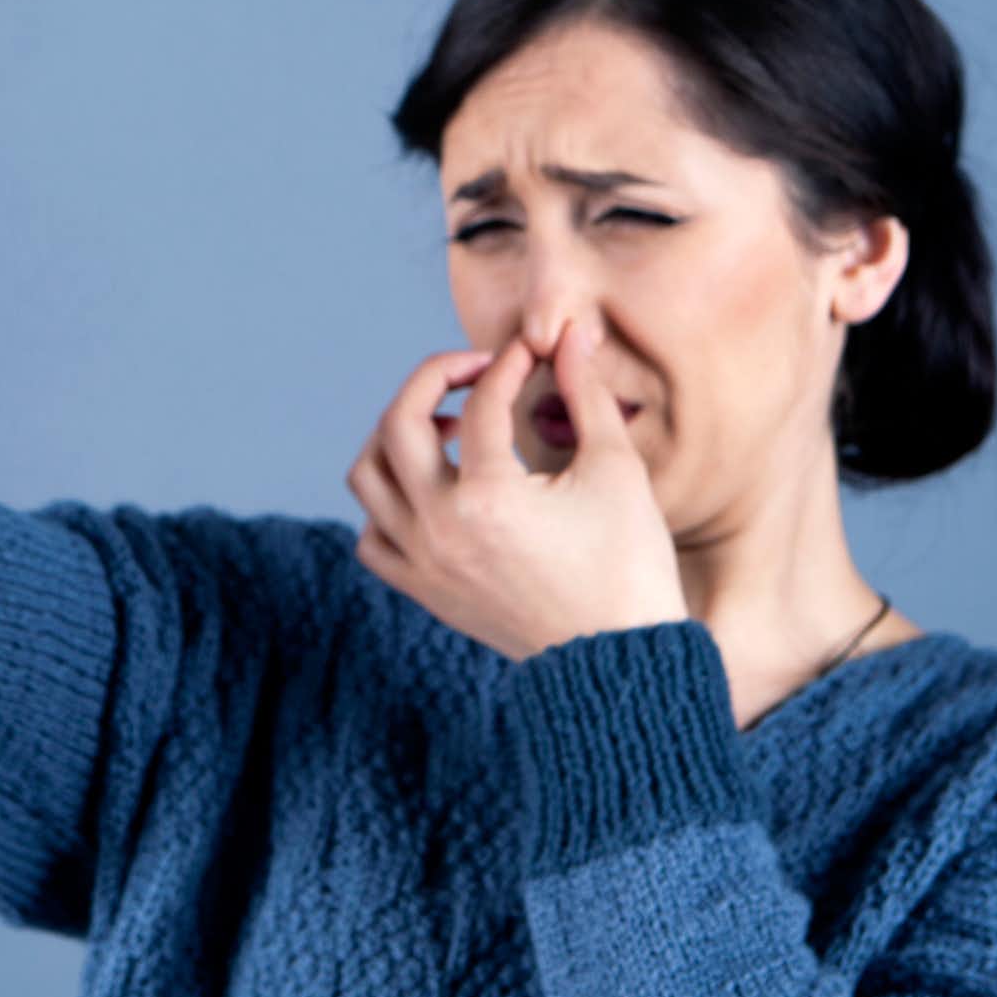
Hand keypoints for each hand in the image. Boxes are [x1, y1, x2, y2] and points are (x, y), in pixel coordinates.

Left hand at [345, 319, 688, 661]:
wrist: (619, 662)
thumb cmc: (628, 566)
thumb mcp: (615, 471)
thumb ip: (585, 394)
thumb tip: (570, 334)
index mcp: (489, 498)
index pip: (482, 403)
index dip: (508, 364)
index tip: (531, 352)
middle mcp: (440, 529)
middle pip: (398, 424)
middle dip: (434, 379)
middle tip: (475, 371)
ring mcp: (423, 563)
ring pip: (368, 477)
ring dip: (397, 436)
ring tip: (450, 429)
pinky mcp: (424, 591)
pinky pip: (371, 537)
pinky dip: (386, 502)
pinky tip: (432, 489)